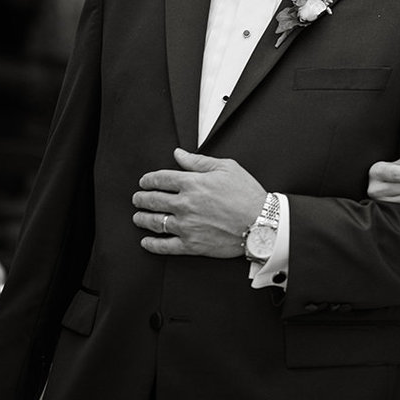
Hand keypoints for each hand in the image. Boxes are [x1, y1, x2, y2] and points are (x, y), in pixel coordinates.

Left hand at [133, 148, 265, 256]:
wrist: (261, 223)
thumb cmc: (247, 194)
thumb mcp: (227, 168)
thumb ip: (199, 161)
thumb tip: (178, 154)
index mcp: (192, 183)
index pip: (160, 179)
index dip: (148, 179)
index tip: (144, 181)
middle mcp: (185, 204)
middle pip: (152, 200)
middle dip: (141, 198)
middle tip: (137, 198)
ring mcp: (186, 226)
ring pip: (154, 222)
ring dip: (142, 219)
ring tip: (138, 217)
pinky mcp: (191, 244)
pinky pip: (164, 246)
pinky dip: (151, 244)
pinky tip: (146, 241)